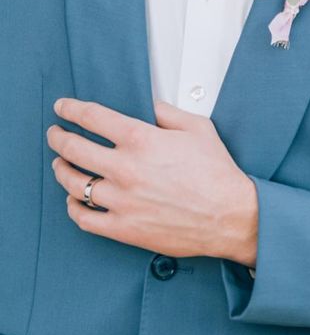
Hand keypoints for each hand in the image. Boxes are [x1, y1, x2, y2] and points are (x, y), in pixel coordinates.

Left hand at [47, 98, 258, 265]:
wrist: (229, 216)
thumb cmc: (217, 173)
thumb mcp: (197, 128)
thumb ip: (167, 113)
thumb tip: (149, 106)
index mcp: (142, 140)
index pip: (93, 117)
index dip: (72, 109)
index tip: (63, 108)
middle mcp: (126, 168)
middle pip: (74, 148)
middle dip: (58, 137)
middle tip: (55, 134)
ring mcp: (122, 200)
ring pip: (74, 183)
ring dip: (62, 171)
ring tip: (60, 165)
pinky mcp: (124, 228)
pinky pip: (84, 218)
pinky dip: (73, 207)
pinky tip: (74, 201)